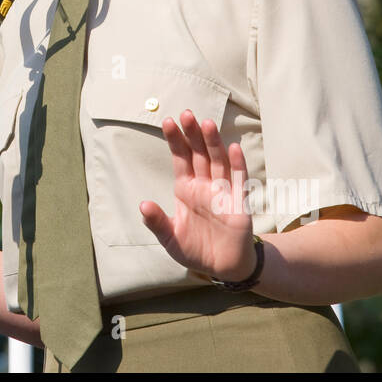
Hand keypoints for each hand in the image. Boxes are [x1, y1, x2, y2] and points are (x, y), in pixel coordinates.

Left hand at [138, 109, 256, 282]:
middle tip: (186, 113)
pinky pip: (238, 180)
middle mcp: (204, 185)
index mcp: (186, 190)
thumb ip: (157, 222)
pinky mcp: (239, 203)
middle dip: (193, 134)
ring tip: (207, 123)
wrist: (223, 267)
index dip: (175, 141)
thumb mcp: (170, 239)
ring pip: (218, 161)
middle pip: (199, 154)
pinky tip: (233, 148)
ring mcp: (223, 192)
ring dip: (213, 143)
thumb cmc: (195, 250)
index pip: (180, 159)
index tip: (168, 121)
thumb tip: (143, 205)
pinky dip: (237, 164)